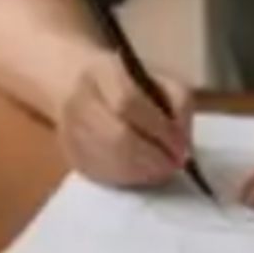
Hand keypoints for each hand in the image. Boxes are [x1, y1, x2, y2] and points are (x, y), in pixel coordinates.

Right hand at [58, 46, 194, 189]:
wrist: (71, 86)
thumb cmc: (124, 83)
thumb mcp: (156, 77)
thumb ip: (177, 102)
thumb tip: (184, 142)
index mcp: (101, 73)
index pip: (128, 103)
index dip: (160, 129)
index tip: (182, 145)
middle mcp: (79, 101)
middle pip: (117, 138)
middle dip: (153, 157)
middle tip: (175, 164)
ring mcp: (70, 132)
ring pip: (110, 162)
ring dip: (144, 172)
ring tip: (162, 169)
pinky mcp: (71, 158)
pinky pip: (103, 176)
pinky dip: (130, 179)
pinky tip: (144, 173)